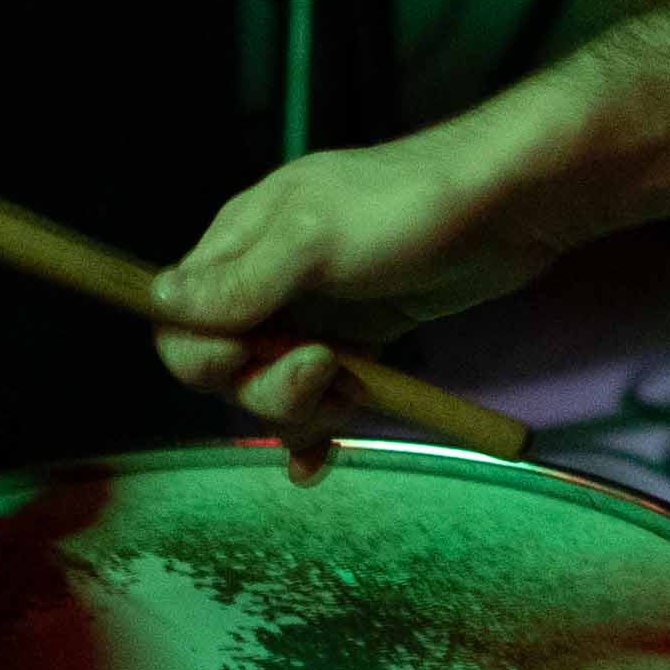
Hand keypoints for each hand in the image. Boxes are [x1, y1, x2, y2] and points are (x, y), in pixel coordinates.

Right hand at [148, 126, 566, 457]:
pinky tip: (316, 464)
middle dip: (265, 385)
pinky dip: (315, 431)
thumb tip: (159, 305)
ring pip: (273, 387)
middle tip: (322, 369)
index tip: (248, 357)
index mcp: (242, 240)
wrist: (510, 205)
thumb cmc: (408, 210)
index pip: (179, 318)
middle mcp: (269, 279)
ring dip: (302, 409)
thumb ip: (242, 282)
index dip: (202, 354)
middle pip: (224, 366)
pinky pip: (320, 396)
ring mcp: (317, 312)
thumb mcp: (315, 241)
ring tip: (352, 393)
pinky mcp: (363, 338)